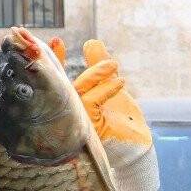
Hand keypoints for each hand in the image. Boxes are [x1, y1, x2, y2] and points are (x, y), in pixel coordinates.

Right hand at [68, 39, 159, 190]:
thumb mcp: (112, 87)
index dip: (55, 59)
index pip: (59, 79)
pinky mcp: (88, 129)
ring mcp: (78, 120)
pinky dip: (104, 90)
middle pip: (60, 84)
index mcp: (74, 101)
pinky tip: (120, 83)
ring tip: (113, 65)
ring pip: (76, 93)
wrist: (135, 151)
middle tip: (84, 44)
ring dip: (94, 75)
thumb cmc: (122, 123)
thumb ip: (100, 65)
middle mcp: (71, 111)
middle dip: (61, 62)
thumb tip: (90, 42)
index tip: (57, 39)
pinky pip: (91, 104)